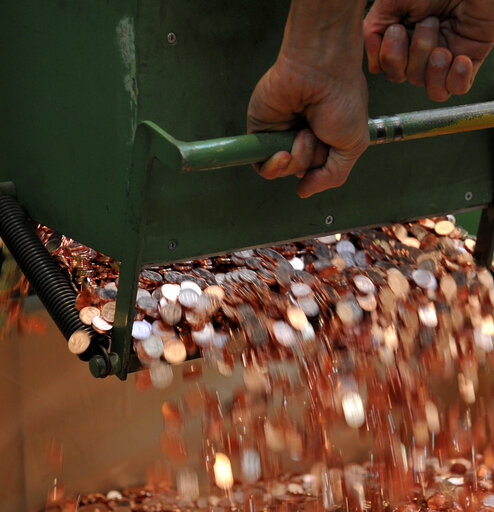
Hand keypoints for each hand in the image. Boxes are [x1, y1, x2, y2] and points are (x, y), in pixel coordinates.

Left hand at [247, 59, 368, 197]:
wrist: (318, 71)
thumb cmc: (341, 101)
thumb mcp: (352, 146)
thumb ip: (332, 176)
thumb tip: (303, 192)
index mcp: (323, 140)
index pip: (317, 171)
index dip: (321, 170)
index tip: (329, 151)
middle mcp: (300, 139)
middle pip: (299, 172)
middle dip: (311, 159)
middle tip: (318, 132)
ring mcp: (279, 136)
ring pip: (282, 171)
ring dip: (297, 158)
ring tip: (304, 132)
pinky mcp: (260, 132)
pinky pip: (261, 166)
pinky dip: (273, 166)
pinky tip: (284, 153)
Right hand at [364, 0, 493, 100]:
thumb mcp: (391, 1)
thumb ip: (371, 31)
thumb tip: (374, 66)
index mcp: (403, 36)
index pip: (388, 68)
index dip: (390, 58)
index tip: (397, 30)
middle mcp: (422, 49)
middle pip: (406, 77)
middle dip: (414, 54)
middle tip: (428, 23)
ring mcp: (445, 56)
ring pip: (427, 84)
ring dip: (433, 64)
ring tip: (444, 37)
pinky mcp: (469, 60)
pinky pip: (456, 89)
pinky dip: (455, 79)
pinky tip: (460, 59)